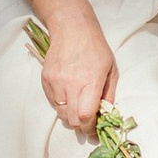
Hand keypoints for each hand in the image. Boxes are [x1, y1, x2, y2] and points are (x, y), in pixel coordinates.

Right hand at [34, 14, 117, 134]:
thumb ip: (109, 94)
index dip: (89, 128)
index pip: (85, 116)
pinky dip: (61, 104)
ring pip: (61, 113)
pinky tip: (68, 94)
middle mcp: (71, 84)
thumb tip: (105, 115)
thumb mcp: (111, 69)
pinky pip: (53, 101)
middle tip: (87, 122)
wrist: (71, 28)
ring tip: (77, 106)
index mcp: (90, 81)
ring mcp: (56, 81)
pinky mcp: (46, 79)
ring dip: (70, 115)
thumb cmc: (95, 47)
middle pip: (71, 120)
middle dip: (80, 126)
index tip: (94, 130)